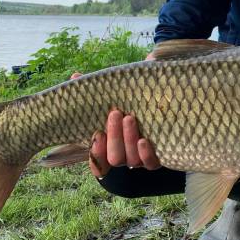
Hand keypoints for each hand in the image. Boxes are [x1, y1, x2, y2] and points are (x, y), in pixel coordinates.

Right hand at [71, 53, 159, 179]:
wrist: (164, 108)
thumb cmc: (132, 103)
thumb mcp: (116, 97)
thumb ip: (95, 91)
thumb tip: (75, 76)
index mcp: (110, 147)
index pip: (97, 162)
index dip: (96, 153)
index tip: (96, 133)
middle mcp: (125, 156)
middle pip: (115, 158)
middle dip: (114, 137)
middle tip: (115, 113)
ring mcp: (141, 159)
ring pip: (131, 160)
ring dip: (128, 139)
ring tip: (129, 118)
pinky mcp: (158, 158)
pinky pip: (151, 163)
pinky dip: (146, 154)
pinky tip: (143, 140)